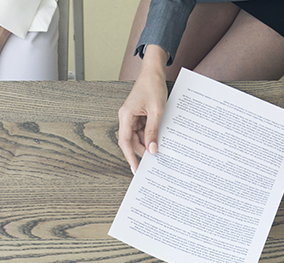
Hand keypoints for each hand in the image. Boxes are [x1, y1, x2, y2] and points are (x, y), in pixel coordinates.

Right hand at [117, 46, 168, 173]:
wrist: (153, 71)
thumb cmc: (153, 86)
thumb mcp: (156, 111)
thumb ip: (153, 132)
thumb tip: (152, 149)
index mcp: (126, 116)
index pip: (125, 142)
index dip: (130, 157)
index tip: (136, 169)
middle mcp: (126, 117)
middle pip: (131, 141)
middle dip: (141, 151)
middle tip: (153, 162)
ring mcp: (131, 117)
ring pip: (137, 137)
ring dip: (146, 143)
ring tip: (158, 149)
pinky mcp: (138, 115)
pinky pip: (141, 130)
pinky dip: (149, 135)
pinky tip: (157, 139)